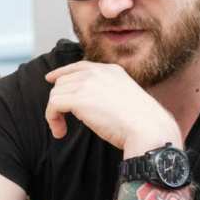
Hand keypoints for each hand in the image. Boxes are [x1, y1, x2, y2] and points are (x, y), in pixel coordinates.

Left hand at [44, 61, 179, 154]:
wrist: (147, 128)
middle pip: (63, 82)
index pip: (79, 66)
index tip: (51, 79)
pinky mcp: (79, 99)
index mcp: (112, 71)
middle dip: (58, 101)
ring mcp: (88, 84)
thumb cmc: (142, 123)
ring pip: (55, 94)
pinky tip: (60, 132)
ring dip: (54, 114)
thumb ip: (108, 95)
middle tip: (62, 121)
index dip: (62, 72)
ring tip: (61, 130)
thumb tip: (89, 106)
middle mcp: (98, 73)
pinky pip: (53, 105)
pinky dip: (52, 120)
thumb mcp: (126, 99)